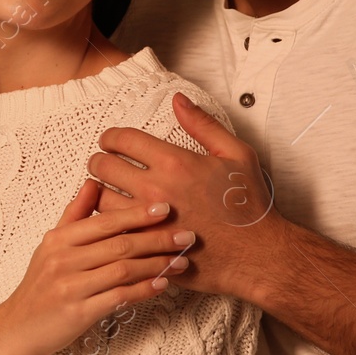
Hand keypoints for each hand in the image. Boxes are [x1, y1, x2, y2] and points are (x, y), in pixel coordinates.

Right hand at [0, 177, 191, 354]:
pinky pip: (118, 297)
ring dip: (157, 264)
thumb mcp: (52, 245)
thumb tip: (94, 182)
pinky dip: (143, 289)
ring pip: (122, 269)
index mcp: (60, 239)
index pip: (105, 220)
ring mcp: (70, 286)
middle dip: (157, 238)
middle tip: (187, 235)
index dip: (137, 213)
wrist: (16, 329)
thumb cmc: (39, 286)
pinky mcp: (78, 313)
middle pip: (119, 243)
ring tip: (183, 261)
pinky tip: (163, 285)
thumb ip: (75, 215)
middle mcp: (64, 259)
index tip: (166, 207)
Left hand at [89, 91, 277, 299]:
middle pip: (103, 167)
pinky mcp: (146, 247)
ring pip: (100, 200)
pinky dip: (109, 222)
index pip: (122, 139)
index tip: (110, 141)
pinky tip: (116, 218)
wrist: (256, 254)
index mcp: (174, 162)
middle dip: (98, 160)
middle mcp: (155, 190)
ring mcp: (147, 221)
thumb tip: (178, 99)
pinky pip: (112, 230)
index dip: (110, 137)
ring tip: (106, 189)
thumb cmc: (249, 205)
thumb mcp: (236, 154)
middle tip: (102, 162)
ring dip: (99, 192)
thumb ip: (203, 124)